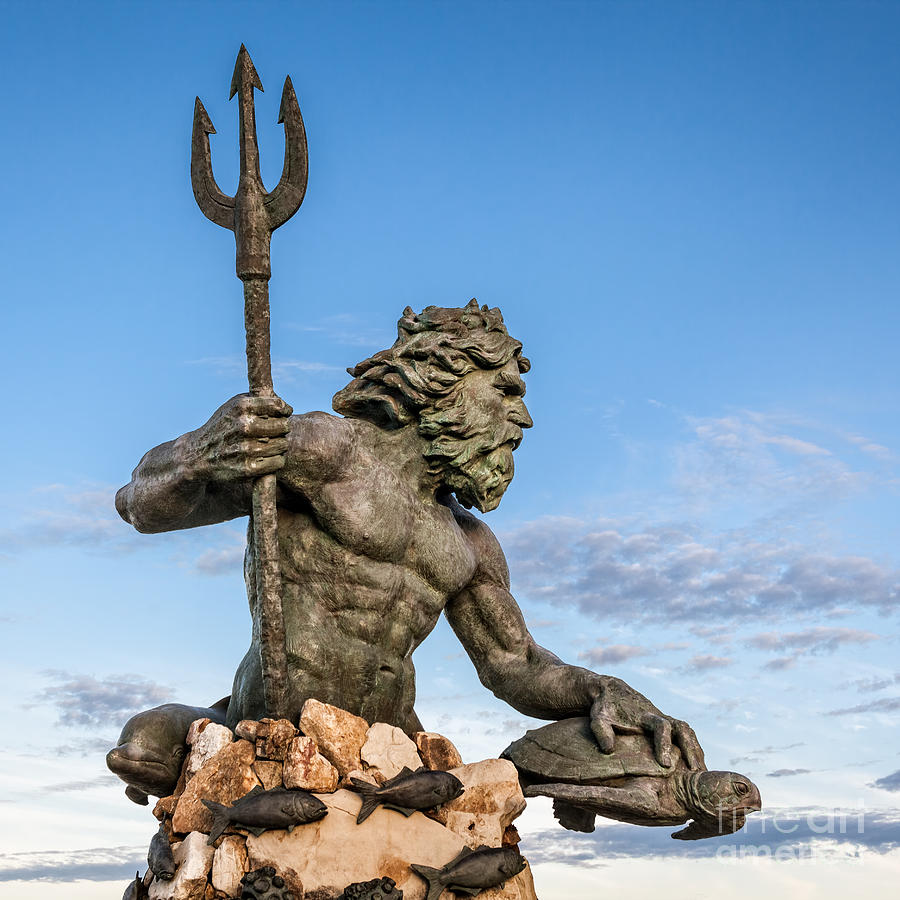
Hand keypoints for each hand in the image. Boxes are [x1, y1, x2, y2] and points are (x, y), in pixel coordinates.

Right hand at [186, 393, 292, 483]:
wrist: (198, 454)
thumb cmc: (223, 426)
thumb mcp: (234, 405)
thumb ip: (258, 400)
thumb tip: (285, 407)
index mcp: (242, 407)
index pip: (278, 406)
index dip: (284, 411)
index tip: (282, 415)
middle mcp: (244, 426)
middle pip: (284, 426)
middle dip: (281, 429)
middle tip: (272, 432)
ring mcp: (246, 448)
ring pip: (283, 444)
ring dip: (278, 445)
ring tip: (266, 445)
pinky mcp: (248, 468)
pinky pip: (278, 461)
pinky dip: (275, 460)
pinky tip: (265, 457)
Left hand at [588, 676, 703, 769]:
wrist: (612, 691)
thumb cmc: (604, 708)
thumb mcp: (598, 718)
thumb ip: (601, 732)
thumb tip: (608, 750)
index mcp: (644, 715)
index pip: (661, 726)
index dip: (664, 744)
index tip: (665, 765)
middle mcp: (659, 716)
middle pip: (683, 728)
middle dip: (691, 749)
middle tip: (696, 772)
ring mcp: (665, 719)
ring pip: (688, 732)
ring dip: (696, 751)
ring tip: (701, 774)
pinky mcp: (667, 725)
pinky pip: (686, 736)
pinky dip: (694, 750)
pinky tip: (696, 769)